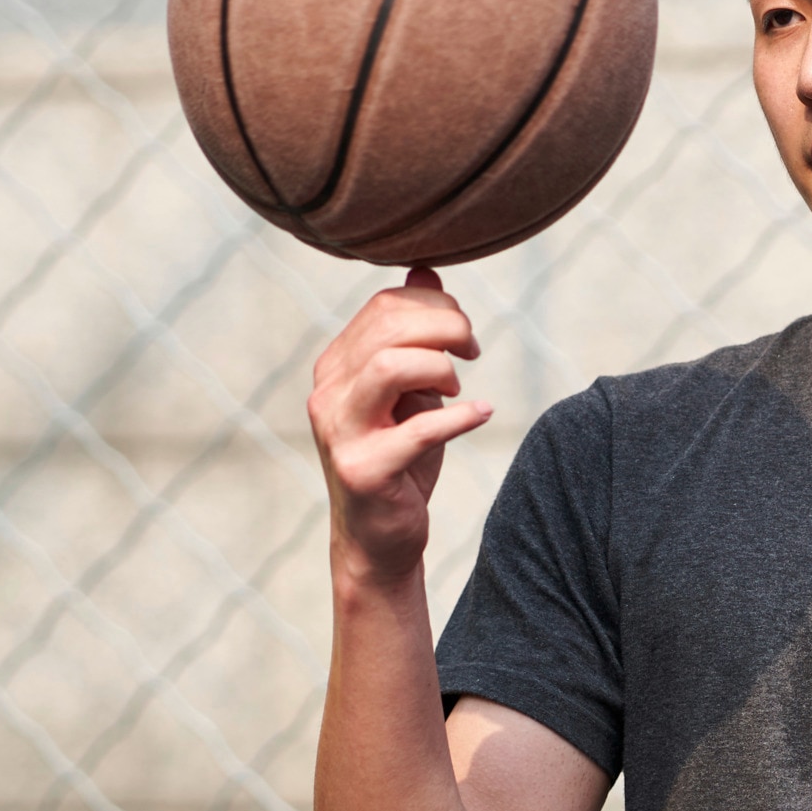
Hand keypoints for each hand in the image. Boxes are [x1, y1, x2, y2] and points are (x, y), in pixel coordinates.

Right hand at [308, 267, 492, 586]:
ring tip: (459, 387)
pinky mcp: (364, 470)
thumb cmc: (400, 459)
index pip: (384, 306)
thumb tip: (426, 271)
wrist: (379, 538)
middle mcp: (328, 393)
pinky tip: (482, 415)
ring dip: (441, 368)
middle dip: (446, 328)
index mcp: (336, 366)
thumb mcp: (410, 390)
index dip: (435, 306)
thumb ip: (413, 335)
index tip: (464, 333)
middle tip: (472, 352)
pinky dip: (461, 417)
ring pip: (391, 366)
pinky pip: (419, 429)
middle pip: (390, 328)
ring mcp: (340, 432)